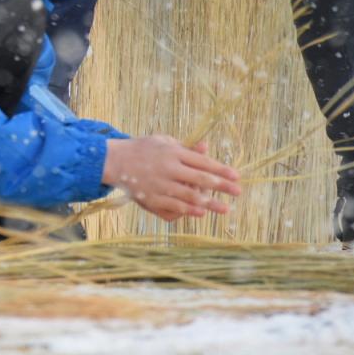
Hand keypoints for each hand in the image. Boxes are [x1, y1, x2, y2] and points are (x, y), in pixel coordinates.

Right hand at [102, 136, 240, 220]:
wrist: (114, 161)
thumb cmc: (143, 149)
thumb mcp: (164, 141)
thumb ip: (186, 147)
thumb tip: (207, 148)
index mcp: (172, 152)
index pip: (202, 162)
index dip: (221, 169)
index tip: (236, 177)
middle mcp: (168, 168)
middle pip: (200, 179)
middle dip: (221, 186)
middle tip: (238, 192)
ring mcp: (160, 185)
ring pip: (190, 196)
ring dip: (209, 203)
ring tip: (225, 209)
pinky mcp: (152, 198)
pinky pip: (174, 207)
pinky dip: (189, 210)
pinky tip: (201, 213)